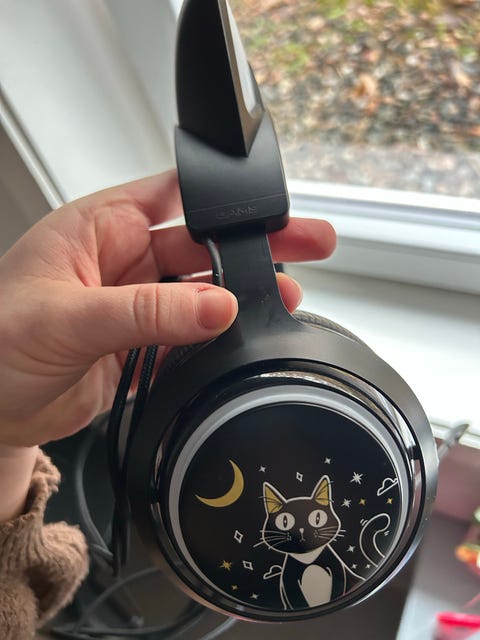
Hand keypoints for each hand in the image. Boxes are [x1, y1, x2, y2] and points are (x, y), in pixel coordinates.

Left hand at [0, 170, 334, 448]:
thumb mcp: (65, 319)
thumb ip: (145, 312)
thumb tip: (216, 306)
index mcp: (99, 229)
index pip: (173, 196)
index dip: (222, 201)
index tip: (269, 210)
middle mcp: (122, 262)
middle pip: (201, 245)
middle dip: (252, 247)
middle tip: (303, 246)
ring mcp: (135, 305)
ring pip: (201, 294)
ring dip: (239, 298)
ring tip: (284, 301)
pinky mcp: (141, 347)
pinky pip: (191, 338)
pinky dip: (217, 343)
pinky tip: (241, 344)